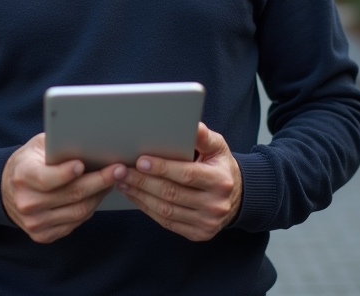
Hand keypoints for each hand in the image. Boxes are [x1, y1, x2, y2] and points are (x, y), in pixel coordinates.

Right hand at [1, 133, 118, 242]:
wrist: (6, 190)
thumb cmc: (28, 163)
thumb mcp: (36, 147)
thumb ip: (57, 145)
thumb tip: (88, 144)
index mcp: (23, 176)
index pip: (46, 178)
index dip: (66, 173)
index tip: (83, 164)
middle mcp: (27, 202)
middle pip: (71, 194)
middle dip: (99, 181)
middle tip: (118, 170)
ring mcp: (35, 222)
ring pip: (78, 211)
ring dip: (99, 195)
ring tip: (112, 180)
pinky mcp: (43, 235)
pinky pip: (75, 223)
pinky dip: (90, 208)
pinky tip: (97, 195)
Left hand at [112, 122, 241, 240]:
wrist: (236, 196)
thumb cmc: (220, 167)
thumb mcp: (218, 148)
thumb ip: (203, 137)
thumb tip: (193, 125)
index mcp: (220, 181)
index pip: (186, 175)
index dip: (162, 168)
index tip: (140, 161)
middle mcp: (215, 205)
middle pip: (171, 193)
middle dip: (143, 181)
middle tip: (122, 171)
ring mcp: (206, 223)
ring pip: (166, 210)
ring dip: (140, 196)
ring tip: (123, 182)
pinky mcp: (198, 233)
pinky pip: (167, 222)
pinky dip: (147, 209)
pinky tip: (135, 196)